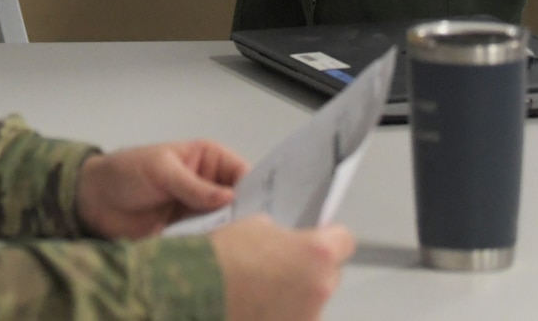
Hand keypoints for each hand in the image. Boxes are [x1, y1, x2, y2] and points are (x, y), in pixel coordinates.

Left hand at [74, 140, 246, 238]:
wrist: (94, 201)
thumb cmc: (126, 172)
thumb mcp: (160, 169)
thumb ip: (192, 185)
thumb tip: (230, 197)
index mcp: (208, 160)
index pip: (242, 172)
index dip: (255, 189)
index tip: (263, 209)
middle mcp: (210, 186)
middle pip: (240, 202)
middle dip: (246, 216)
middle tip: (256, 234)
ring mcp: (201, 213)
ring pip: (227, 225)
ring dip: (230, 235)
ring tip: (239, 249)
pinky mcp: (190, 236)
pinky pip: (209, 242)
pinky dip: (213, 249)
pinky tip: (219, 258)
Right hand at [210, 216, 353, 320]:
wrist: (193, 290)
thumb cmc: (220, 258)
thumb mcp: (254, 226)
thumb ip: (281, 234)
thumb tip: (286, 243)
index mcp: (318, 253)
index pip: (344, 241)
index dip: (329, 238)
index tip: (319, 240)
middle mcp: (321, 288)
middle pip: (330, 275)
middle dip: (310, 270)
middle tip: (279, 267)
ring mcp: (308, 317)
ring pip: (311, 302)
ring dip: (294, 297)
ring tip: (260, 291)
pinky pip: (294, 317)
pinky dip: (280, 314)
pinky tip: (256, 307)